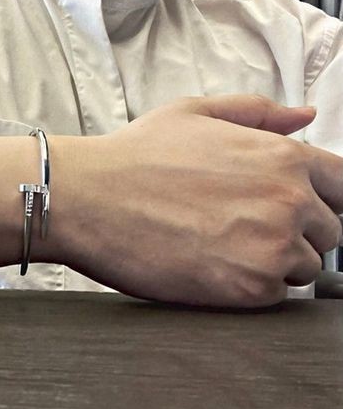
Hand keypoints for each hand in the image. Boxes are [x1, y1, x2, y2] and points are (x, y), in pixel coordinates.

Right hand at [54, 95, 342, 307]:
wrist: (90, 198)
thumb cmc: (136, 156)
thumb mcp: (194, 113)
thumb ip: (257, 113)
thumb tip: (304, 118)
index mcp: (283, 156)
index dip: (323, 198)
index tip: (296, 208)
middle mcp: (289, 201)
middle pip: (329, 232)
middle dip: (296, 231)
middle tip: (243, 227)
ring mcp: (272, 247)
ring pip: (303, 266)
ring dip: (273, 261)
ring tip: (222, 246)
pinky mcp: (247, 289)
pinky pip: (274, 296)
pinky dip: (250, 286)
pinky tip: (212, 266)